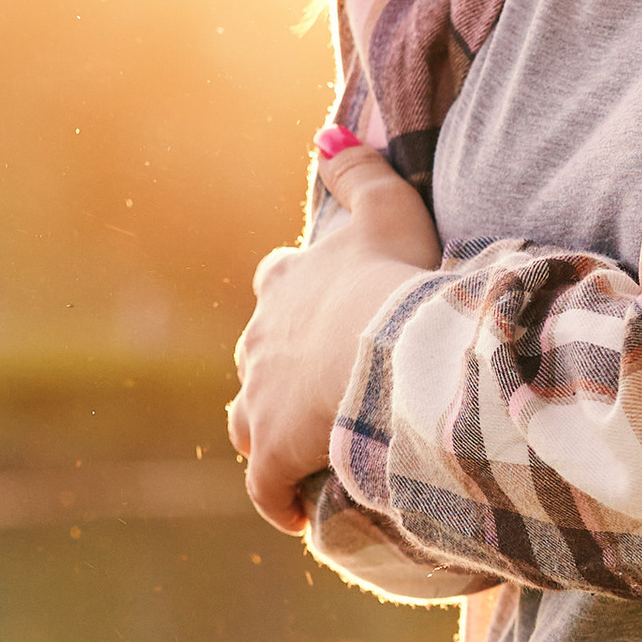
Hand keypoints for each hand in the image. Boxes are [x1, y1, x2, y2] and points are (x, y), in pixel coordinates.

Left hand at [228, 128, 441, 529]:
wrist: (387, 352)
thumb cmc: (394, 281)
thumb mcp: (385, 209)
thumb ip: (357, 167)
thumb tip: (326, 131)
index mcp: (285, 284)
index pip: (277, 282)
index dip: (298, 297)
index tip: (325, 313)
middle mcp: (257, 339)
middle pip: (257, 354)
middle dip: (281, 368)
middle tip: (325, 385)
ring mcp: (258, 399)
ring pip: (247, 419)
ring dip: (271, 431)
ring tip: (306, 446)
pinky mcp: (270, 452)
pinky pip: (264, 485)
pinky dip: (277, 496)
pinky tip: (296, 509)